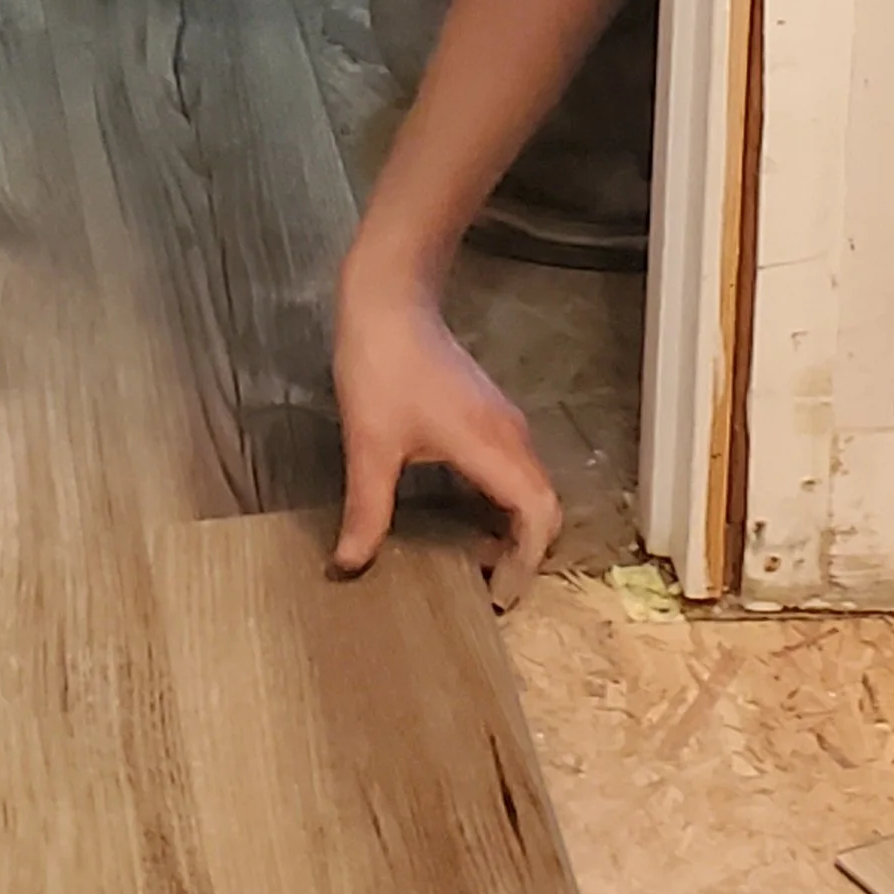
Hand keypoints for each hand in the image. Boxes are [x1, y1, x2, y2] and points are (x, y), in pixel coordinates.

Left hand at [330, 265, 561, 603]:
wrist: (389, 297)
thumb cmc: (383, 366)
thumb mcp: (369, 443)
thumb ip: (367, 509)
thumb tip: (349, 563)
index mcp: (492, 447)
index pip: (539, 515)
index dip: (527, 562)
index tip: (498, 596)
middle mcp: (510, 436)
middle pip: (544, 506)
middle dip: (524, 553)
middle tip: (487, 588)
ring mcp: (503, 422)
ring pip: (529, 488)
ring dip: (512, 527)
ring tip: (473, 561)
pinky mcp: (488, 413)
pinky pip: (512, 470)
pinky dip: (500, 502)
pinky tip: (461, 515)